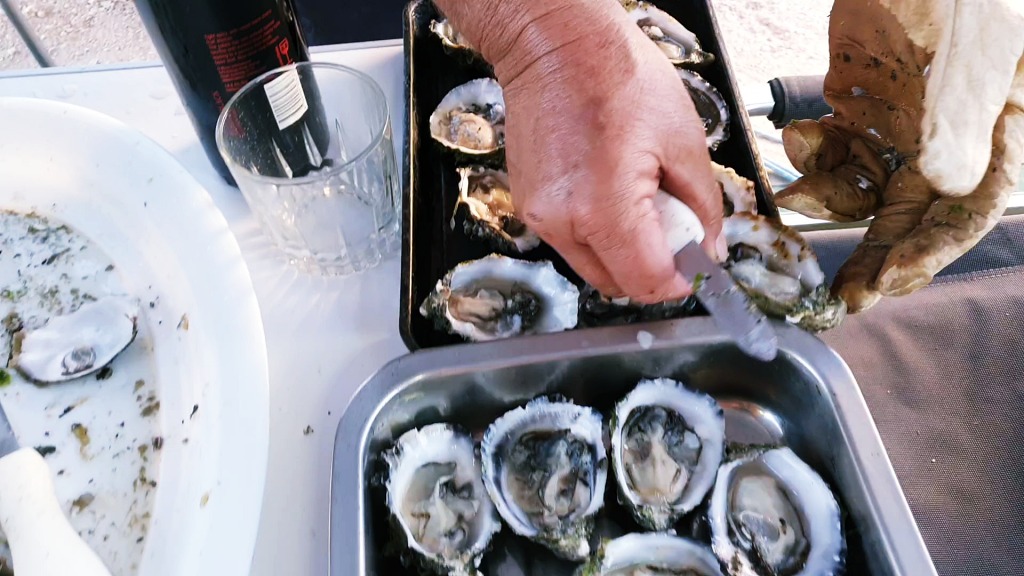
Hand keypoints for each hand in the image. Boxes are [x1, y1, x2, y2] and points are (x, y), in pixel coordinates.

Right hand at [438, 0, 723, 303]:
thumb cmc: (618, 75)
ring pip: (590, 266)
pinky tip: (609, 191)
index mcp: (604, 209)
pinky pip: (569, 241)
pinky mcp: (527, 206)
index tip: (696, 265)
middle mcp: (563, 223)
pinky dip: (596, 232)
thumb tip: (710, 249)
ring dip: (621, 253)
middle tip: (673, 231)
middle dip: (651, 269)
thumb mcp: (685, 141)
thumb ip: (703, 207)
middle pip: (616, 284)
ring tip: (639, 202)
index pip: (647, 282)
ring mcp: (539, 217)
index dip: (680, 281)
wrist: (556, 45)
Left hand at [775, 0, 1023, 312]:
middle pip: (916, 215)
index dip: (933, 248)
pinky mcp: (860, 111)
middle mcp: (950, 138)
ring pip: (868, 191)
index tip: (890, 277)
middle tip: (846, 297)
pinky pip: (835, 155)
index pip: (972, 206)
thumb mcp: (970, 44)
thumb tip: (949, 183)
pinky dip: (812, 157)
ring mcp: (902, 126)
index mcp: (998, 128)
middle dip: (879, 257)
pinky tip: (799, 137)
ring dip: (832, 205)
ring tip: (800, 201)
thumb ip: (959, 113)